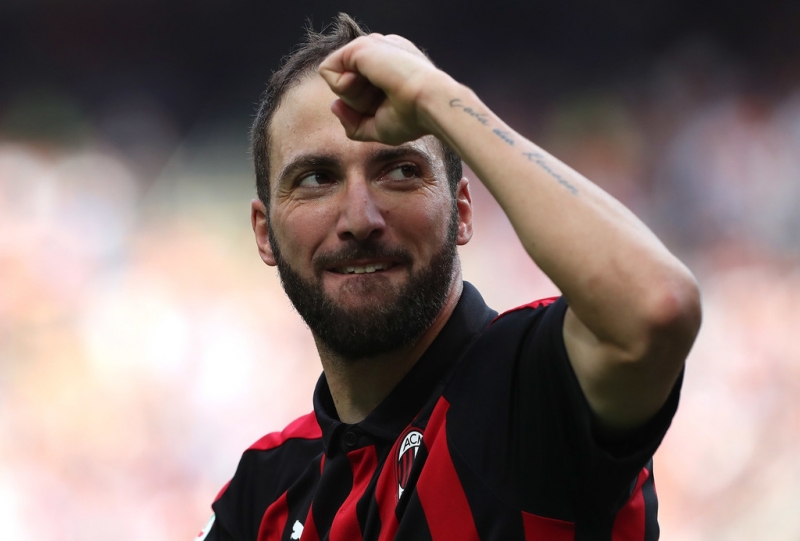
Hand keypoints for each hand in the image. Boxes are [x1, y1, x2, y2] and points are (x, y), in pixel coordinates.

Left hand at [318, 33, 444, 144]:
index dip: (364, 107)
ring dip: (354, 97)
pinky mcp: (358, 46)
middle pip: (346, 85)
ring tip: (381, 91)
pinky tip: (366, 82)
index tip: (389, 108)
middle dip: (359, 103)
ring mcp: (371, 46)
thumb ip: (354, 122)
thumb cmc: (413, 117)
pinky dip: (341, 87)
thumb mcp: (378, 128)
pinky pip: (327, 70)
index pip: (359, 88)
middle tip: (385, 100)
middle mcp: (380, 53)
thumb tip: (334, 105)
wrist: (429, 103)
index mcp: (390, 66)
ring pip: (337, 79)